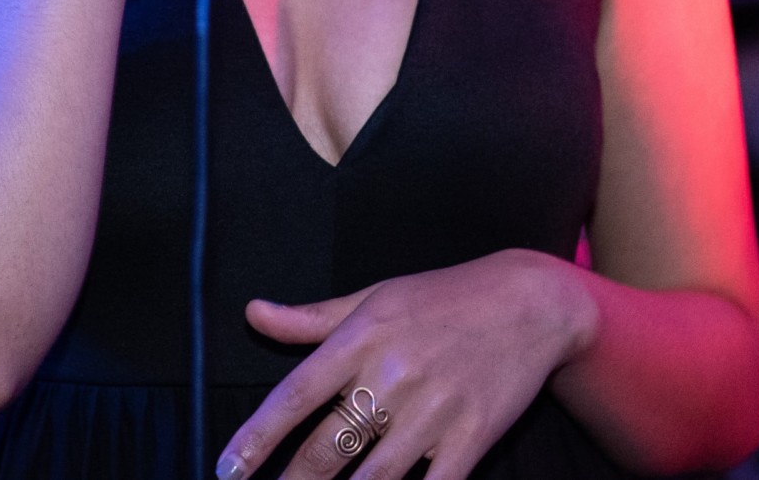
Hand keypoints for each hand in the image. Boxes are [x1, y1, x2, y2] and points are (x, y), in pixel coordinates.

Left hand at [217, 250, 592, 479]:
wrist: (529, 302)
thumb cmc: (442, 299)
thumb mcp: (374, 297)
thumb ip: (311, 319)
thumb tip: (253, 314)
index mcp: (362, 338)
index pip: (296, 394)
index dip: (257, 437)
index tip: (228, 470)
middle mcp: (392, 375)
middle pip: (327, 447)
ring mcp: (434, 411)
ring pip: (373, 478)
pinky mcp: (472, 437)